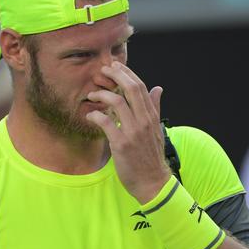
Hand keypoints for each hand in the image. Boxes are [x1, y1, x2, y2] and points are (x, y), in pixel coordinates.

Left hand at [86, 62, 171, 203]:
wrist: (152, 181)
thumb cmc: (151, 156)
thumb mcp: (156, 129)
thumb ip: (155, 108)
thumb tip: (158, 88)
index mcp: (151, 116)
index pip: (141, 87)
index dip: (127, 73)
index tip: (115, 66)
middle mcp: (144, 121)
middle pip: (131, 89)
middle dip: (116, 75)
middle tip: (103, 71)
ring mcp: (133, 132)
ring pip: (117, 102)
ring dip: (102, 94)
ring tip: (92, 95)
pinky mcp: (121, 144)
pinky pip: (105, 122)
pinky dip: (95, 115)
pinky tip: (90, 115)